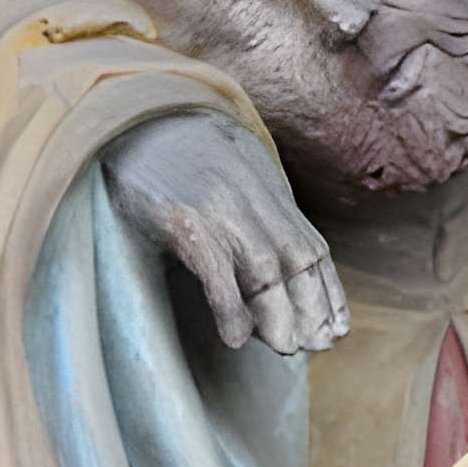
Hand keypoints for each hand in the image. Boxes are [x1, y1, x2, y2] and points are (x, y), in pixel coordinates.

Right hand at [104, 114, 348, 355]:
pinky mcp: (180, 217)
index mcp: (265, 188)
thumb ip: (253, 216)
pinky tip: (236, 336)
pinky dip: (230, 304)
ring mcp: (216, 205)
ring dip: (279, 312)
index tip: (337, 331)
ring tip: (285, 347)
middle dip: (312, 306)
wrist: (130, 118)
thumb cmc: (176, 161)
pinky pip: (213, 265)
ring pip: (263, 265)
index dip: (329, 291)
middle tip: (315, 346)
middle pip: (296, 257)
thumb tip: (271, 283)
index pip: (311, 245)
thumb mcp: (227, 179)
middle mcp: (249, 195)